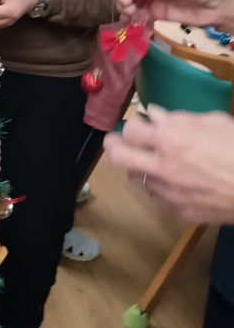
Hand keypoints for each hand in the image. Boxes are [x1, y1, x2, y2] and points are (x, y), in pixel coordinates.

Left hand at [104, 106, 233, 223]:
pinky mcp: (181, 212)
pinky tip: (171, 180)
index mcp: (171, 140)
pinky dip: (159, 186)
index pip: (130, 130)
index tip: (137, 124)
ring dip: (138, 168)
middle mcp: (163, 167)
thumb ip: (179, 119)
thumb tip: (154, 116)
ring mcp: (170, 193)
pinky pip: (158, 197)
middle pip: (119, 157)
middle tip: (115, 142)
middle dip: (113, 146)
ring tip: (147, 160)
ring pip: (136, 179)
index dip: (132, 125)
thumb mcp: (213, 121)